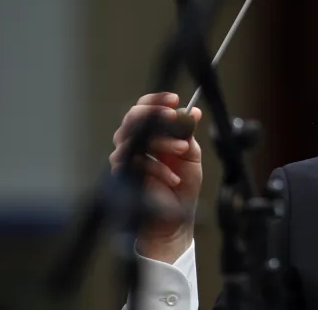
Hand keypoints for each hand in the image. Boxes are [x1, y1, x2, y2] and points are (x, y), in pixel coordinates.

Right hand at [109, 92, 202, 263]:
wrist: (173, 219)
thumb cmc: (180, 187)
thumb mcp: (191, 156)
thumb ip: (188, 134)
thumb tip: (193, 111)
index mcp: (150, 134)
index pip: (145, 108)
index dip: (157, 100)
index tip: (175, 99)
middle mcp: (133, 143)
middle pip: (133, 117)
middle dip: (155, 115)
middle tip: (174, 118)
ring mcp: (126, 159)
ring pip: (136, 138)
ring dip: (163, 143)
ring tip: (182, 150)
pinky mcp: (124, 176)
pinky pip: (137, 163)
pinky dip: (159, 169)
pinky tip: (173, 177)